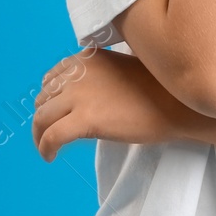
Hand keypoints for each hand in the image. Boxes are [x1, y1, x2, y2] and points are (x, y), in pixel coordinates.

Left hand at [31, 48, 189, 161]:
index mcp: (87, 58)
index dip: (49, 98)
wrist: (177, 104)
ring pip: (41, 118)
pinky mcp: (85, 119)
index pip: (51, 77)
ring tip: (47, 148)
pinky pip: (51, 137)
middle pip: (43, 98)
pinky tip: (50, 157)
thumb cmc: (157, 89)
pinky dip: (44, 149)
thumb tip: (79, 96)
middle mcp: (79, 72)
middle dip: (43, 117)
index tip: (55, 113)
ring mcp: (80, 95)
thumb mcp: (120, 69)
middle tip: (51, 133)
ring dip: (39, 135)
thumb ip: (96, 76)